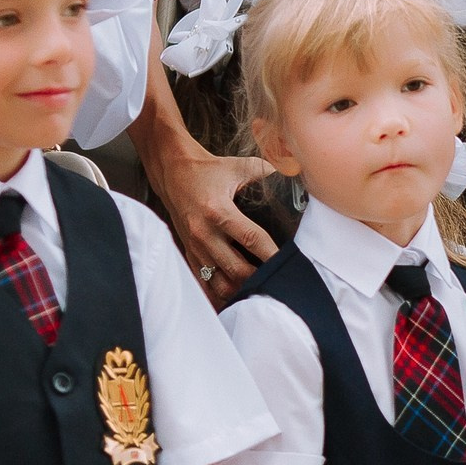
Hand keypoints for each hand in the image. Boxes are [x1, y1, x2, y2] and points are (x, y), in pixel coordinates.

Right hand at [147, 141, 275, 304]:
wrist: (172, 172)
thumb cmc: (207, 170)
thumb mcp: (236, 167)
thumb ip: (264, 171)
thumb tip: (294, 171)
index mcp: (219, 212)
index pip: (252, 240)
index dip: (272, 255)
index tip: (289, 264)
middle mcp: (204, 233)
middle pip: (237, 269)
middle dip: (260, 278)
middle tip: (280, 283)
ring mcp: (195, 246)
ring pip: (220, 283)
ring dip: (241, 290)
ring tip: (260, 292)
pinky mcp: (189, 252)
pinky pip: (203, 282)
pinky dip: (220, 293)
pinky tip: (236, 297)